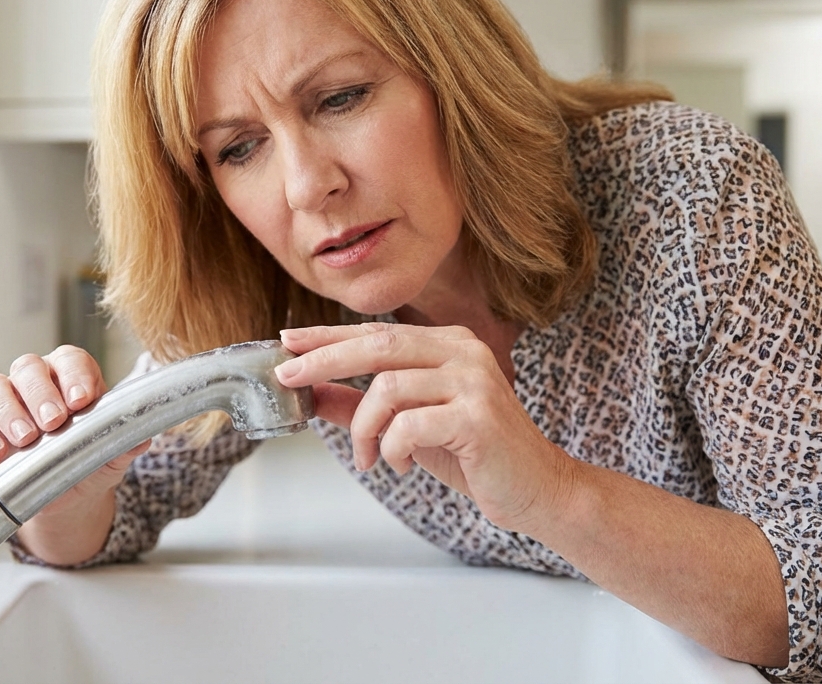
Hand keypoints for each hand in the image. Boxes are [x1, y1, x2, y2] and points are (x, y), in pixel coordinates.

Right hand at [0, 345, 148, 495]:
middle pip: (28, 367)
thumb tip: (141, 438)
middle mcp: (37, 381)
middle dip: (40, 393)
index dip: (74, 374)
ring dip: (9, 410)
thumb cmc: (92, 460)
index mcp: (73, 376)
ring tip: (27, 439)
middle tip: (53, 421)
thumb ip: (124, 443)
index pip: (70, 359)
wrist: (70, 496)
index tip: (82, 399)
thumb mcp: (113, 454)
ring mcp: (8, 403)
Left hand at [275, 323, 573, 532]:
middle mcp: (464, 352)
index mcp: (448, 344)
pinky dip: (393, 448)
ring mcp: (474, 381)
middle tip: (287, 377)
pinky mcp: (478, 416)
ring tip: (368, 456)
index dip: (327, 337)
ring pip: (388, 387)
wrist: (536, 490)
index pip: (376, 332)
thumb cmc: (474, 456)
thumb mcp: (410, 426)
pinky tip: (401, 464)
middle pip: (377, 344)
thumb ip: (362, 405)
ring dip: (363, 428)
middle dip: (324, 360)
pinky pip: (410, 425)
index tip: (286, 342)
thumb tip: (311, 393)